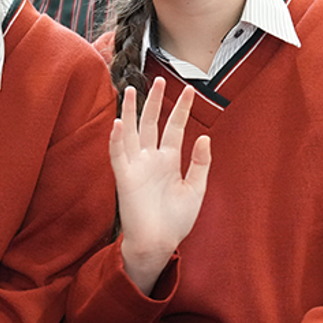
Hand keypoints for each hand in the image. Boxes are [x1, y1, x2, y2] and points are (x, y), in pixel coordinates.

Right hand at [113, 78, 210, 294]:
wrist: (159, 243)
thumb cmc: (176, 220)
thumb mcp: (195, 189)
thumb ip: (200, 163)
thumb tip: (204, 136)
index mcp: (169, 160)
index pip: (174, 128)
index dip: (180, 109)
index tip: (189, 89)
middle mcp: (151, 159)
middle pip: (151, 123)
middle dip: (155, 101)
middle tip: (159, 79)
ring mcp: (136, 166)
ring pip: (132, 132)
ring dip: (130, 111)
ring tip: (131, 89)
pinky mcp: (125, 177)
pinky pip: (118, 154)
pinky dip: (117, 139)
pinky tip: (119, 123)